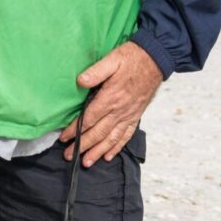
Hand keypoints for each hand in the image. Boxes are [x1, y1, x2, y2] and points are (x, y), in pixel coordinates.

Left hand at [59, 41, 163, 166]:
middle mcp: (120, 110)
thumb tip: (79, 81)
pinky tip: (109, 155)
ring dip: (98, 151)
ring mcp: (129, 114)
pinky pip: (126, 135)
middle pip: (98, 133)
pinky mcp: (136, 115)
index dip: (75, 130)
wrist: (156, 59)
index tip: (64, 138)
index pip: (89, 118)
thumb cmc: (132, 58)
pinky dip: (117, 147)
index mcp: (111, 97)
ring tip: (87, 162)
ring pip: (111, 138)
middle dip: (82, 146)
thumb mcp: (112, 59)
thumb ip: (95, 71)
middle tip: (68, 155)